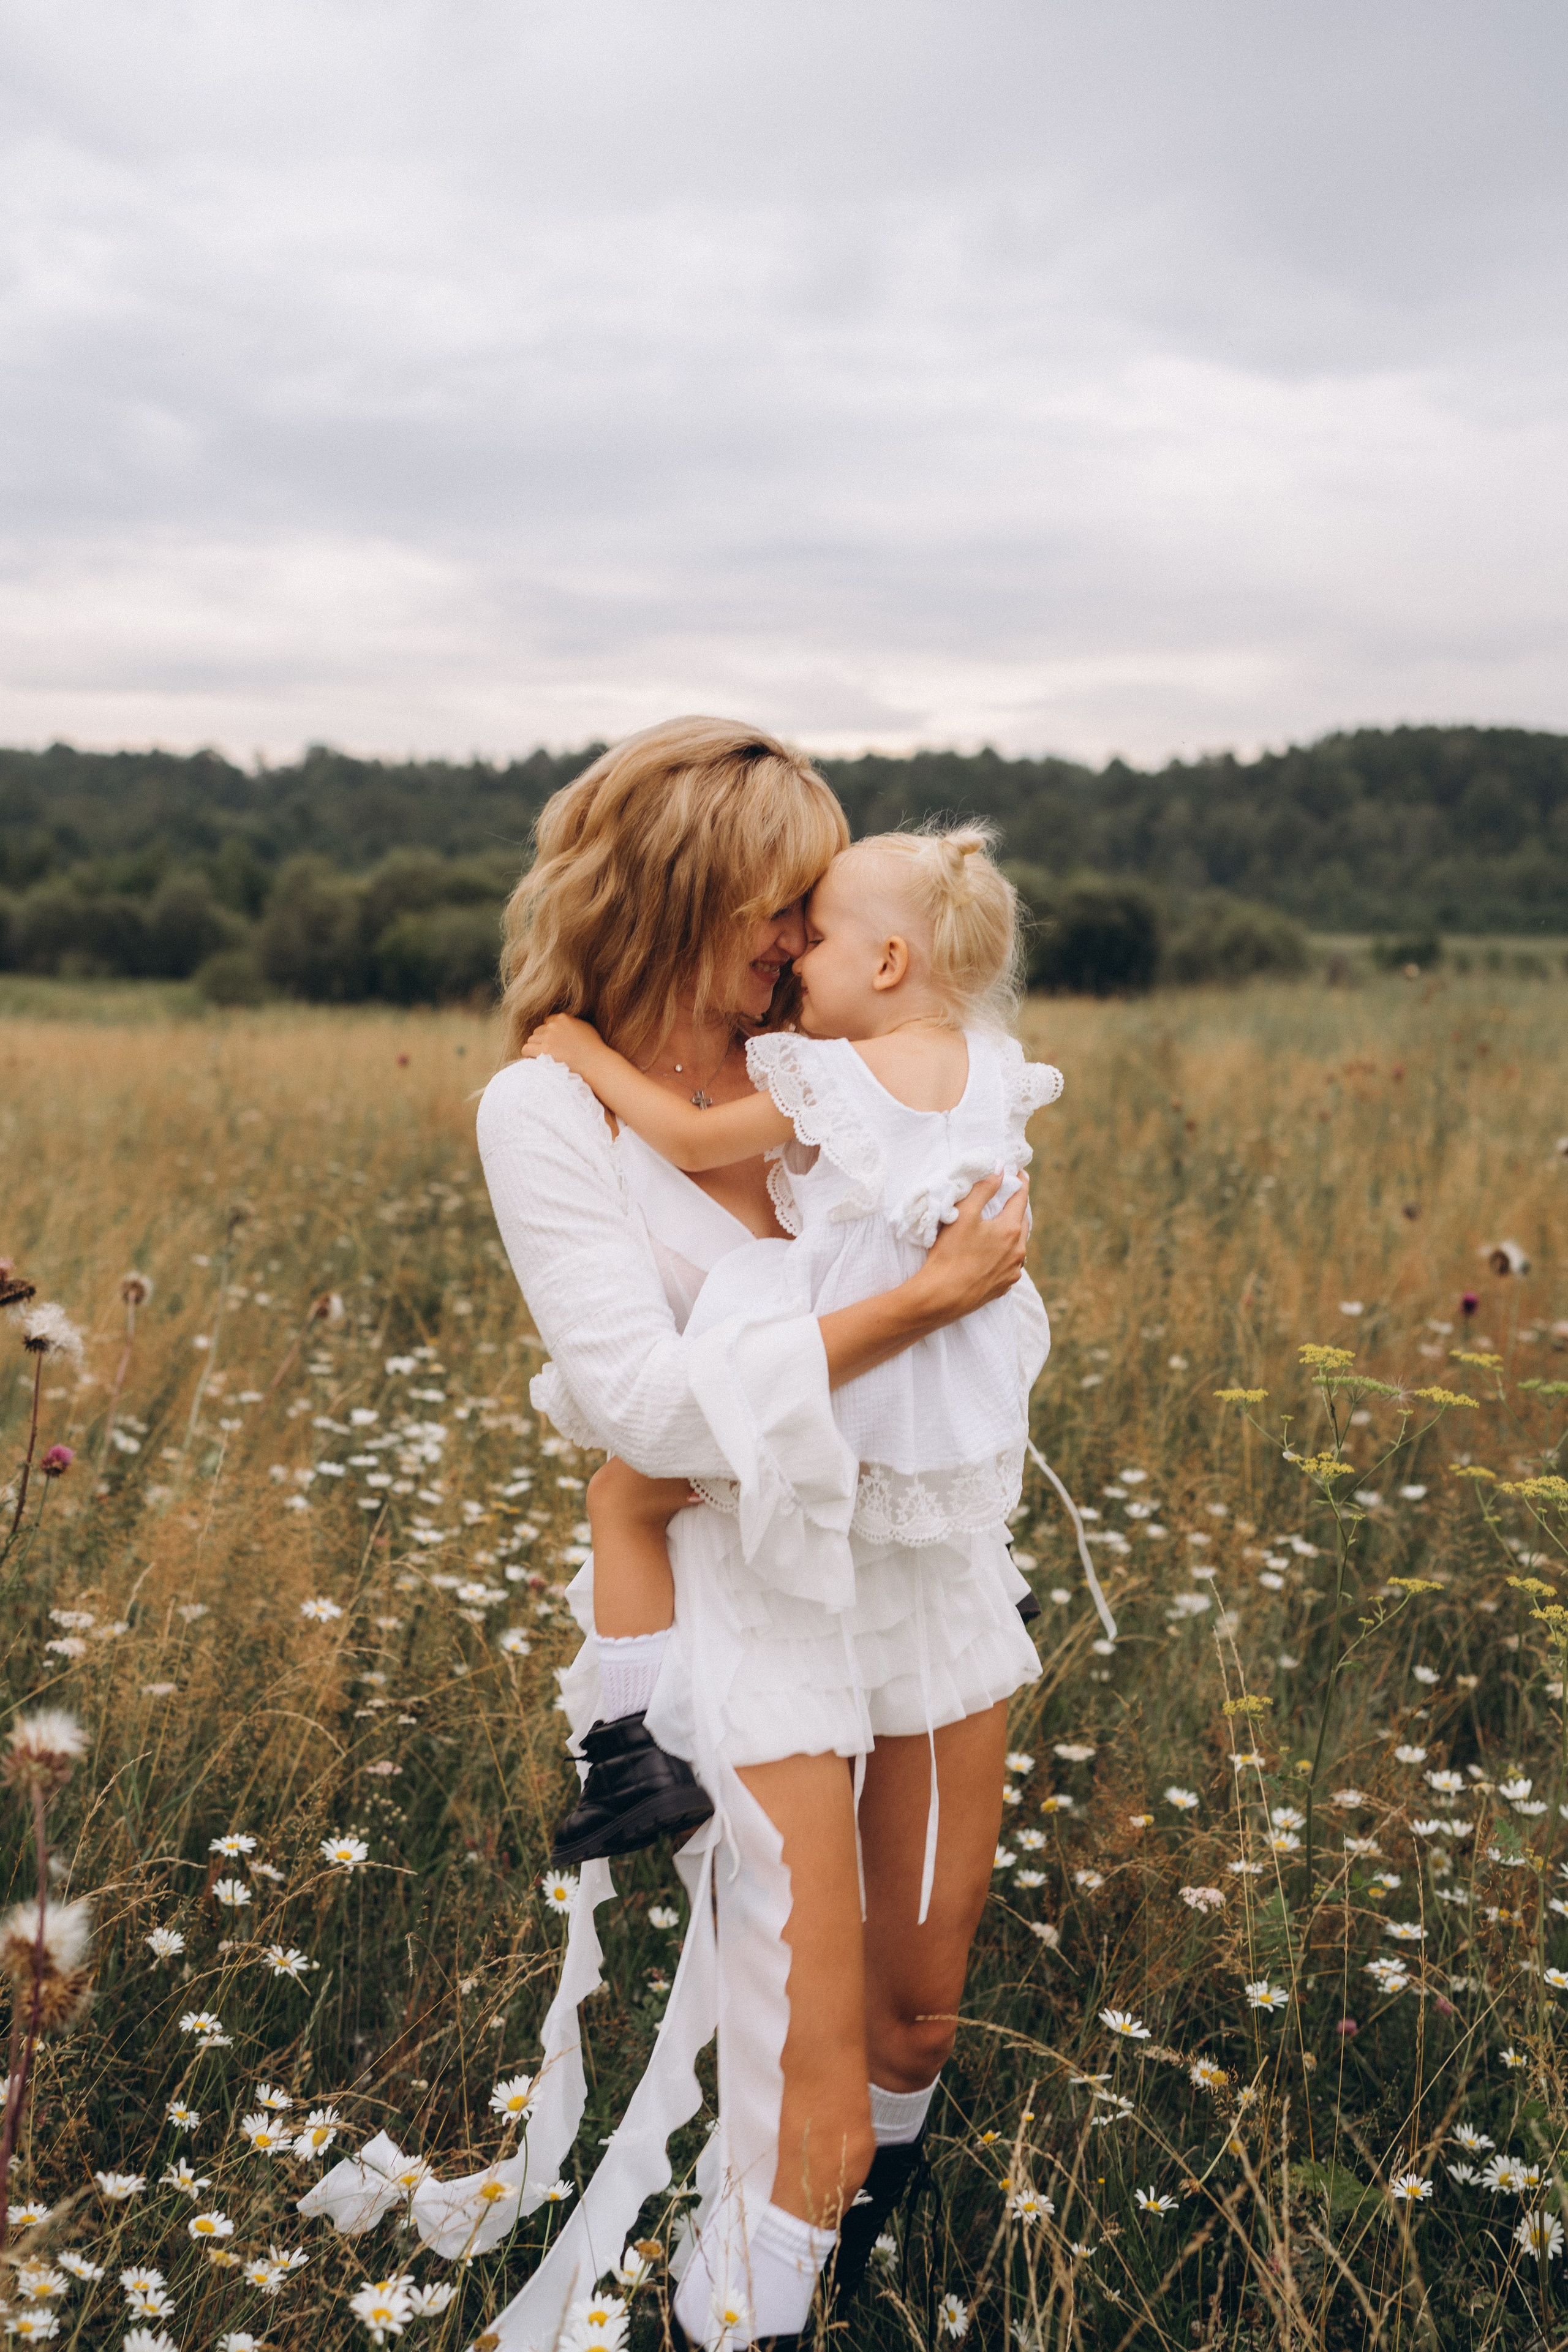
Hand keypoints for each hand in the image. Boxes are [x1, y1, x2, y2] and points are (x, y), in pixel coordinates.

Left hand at [521, 1012, 604, 1073]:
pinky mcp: (544, 1050)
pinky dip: (529, 1054)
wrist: (595, 1062)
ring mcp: (548, 1038)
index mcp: (563, 1018)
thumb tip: (562, 1024)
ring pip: (531, 1040)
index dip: (549, 1032)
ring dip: (536, 1048)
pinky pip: (526, 1049)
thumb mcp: (584, 1027)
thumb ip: (571, 1023)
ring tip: (544, 1057)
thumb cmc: (593, 1048)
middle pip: (538, 1031)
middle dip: (542, 1040)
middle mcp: (554, 1026)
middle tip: (549, 1052)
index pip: (547, 1022)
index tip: (553, 1042)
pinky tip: (535, 1059)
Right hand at [918, 1173, 1028, 1320]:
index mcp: (1011, 1230)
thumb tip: (1000, 1168)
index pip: (1021, 1199)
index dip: (1021, 1183)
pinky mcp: (1003, 1287)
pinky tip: (993, 1253)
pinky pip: (1010, 1264)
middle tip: (1010, 1197)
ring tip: (1001, 1225)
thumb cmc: (951, 1254)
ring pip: (1018, 1245)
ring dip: (1012, 1232)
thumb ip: (984, 1188)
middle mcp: (1018, 1252)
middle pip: (1023, 1222)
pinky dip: (1005, 1253)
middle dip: (1017, 1208)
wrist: (942, 1297)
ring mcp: (1012, 1272)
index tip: (1021, 1173)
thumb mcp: (964, 1214)